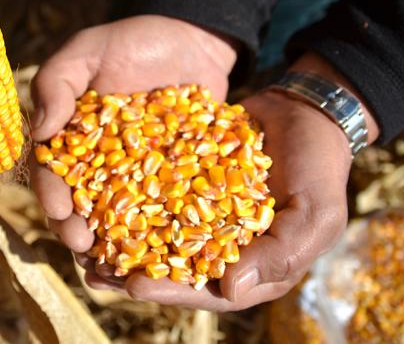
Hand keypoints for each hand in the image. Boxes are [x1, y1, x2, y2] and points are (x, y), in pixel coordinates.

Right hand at [30, 15, 238, 250]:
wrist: (195, 39)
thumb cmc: (134, 40)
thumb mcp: (88, 50)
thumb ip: (57, 82)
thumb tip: (39, 131)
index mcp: (70, 140)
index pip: (52, 174)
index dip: (51, 195)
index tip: (58, 211)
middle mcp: (100, 166)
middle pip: (82, 208)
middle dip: (77, 230)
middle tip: (83, 247)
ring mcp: (138, 178)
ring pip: (119, 221)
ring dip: (113, 246)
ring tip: (115, 265)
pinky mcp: (175, 183)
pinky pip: (165, 214)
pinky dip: (159, 237)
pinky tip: (161, 257)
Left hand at [113, 90, 351, 309]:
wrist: (307, 113)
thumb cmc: (321, 168)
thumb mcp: (315, 215)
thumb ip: (280, 254)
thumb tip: (230, 290)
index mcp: (255, 268)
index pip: (208, 290)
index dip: (171, 290)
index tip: (135, 284)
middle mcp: (223, 248)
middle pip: (172, 269)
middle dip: (133, 271)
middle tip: (95, 269)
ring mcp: (202, 216)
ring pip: (155, 235)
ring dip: (121, 241)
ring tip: (82, 243)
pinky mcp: (187, 184)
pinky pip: (154, 195)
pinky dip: (127, 199)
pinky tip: (94, 196)